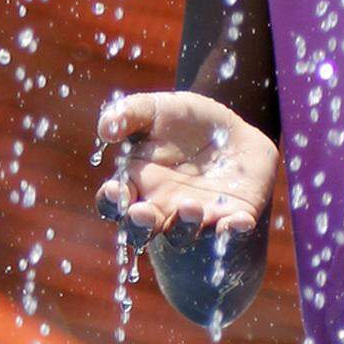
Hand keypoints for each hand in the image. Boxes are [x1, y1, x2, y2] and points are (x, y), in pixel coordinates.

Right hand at [93, 91, 279, 251]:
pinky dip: (233, 233)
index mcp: (137, 185)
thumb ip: (129, 114)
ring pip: (182, 235)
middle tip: (142, 213)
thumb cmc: (184, 120)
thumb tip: (106, 128)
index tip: (116, 190)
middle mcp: (161, 208)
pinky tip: (238, 223)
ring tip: (190, 206)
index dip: (111, 201)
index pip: (114, 203)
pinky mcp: (231, 216)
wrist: (232, 128)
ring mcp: (195, 217)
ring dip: (184, 226)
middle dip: (140, 226)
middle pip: (142, 230)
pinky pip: (230, 232)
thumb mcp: (156, 108)